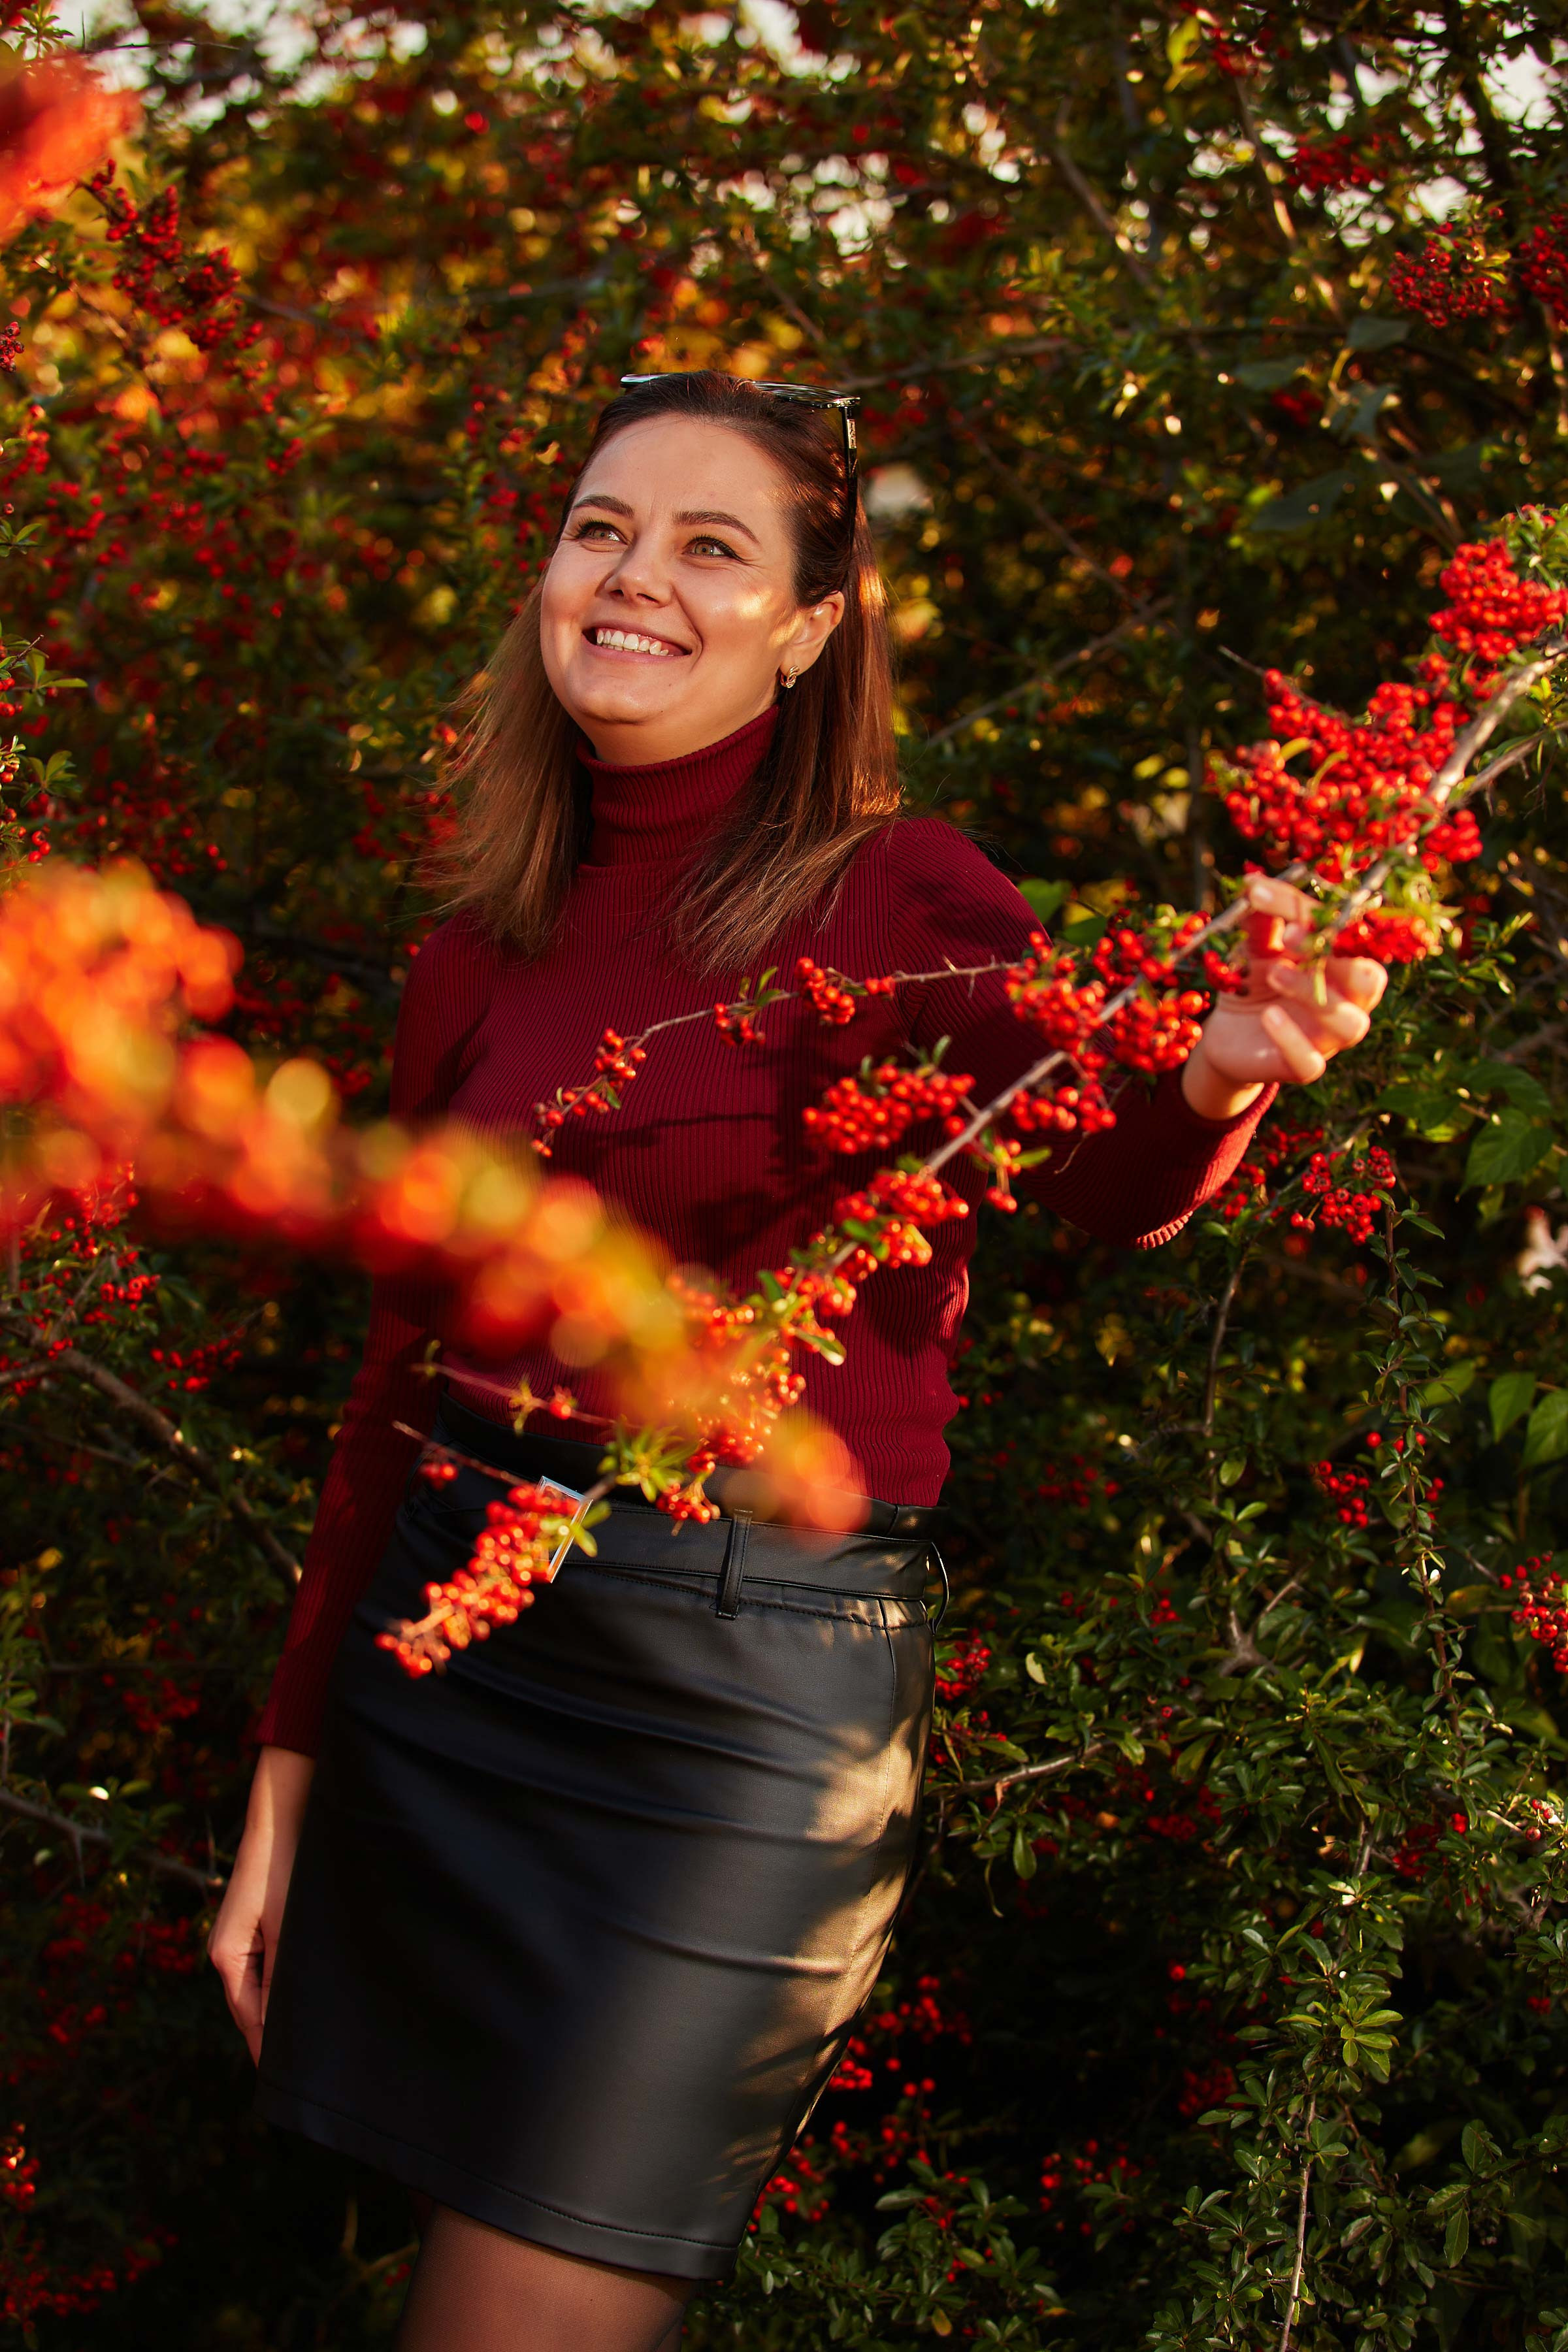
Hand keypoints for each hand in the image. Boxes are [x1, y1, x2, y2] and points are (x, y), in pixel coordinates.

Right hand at [207, 1744, 314, 2064]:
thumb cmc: (286, 1865)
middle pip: (255, 2007)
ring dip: (286, 2007)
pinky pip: (273, 1966)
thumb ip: (284, 1978)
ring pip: (266, 1987)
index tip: (292, 2084)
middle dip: (279, 2033)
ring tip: (318, 2039)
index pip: (249, 2019)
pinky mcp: (262, 1922)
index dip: (271, 2050)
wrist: (287, 1810)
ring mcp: (244, 1937)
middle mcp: (230, 1951)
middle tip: (313, 2069)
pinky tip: (317, 1991)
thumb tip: (286, 2026)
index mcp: (227, 1956)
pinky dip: (290, 1982)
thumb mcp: (289, 1928)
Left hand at [1181, 876, 1387, 1121]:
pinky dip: (1293, 1040)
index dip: (1314, 912)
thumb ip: (1264, 920)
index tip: (1267, 893)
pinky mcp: (1303, 1067)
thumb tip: (1253, 883)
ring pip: (1349, 1024)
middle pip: (1369, 981)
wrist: (1228, 1034)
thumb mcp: (1260, 946)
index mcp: (1347, 964)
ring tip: (1275, 974)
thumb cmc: (1258, 981)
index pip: (1347, 933)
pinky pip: (1311, 1062)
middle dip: (1337, 958)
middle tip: (1293, 937)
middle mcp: (1349, 1002)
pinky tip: (1270, 1017)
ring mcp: (1330, 1039)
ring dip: (1312, 994)